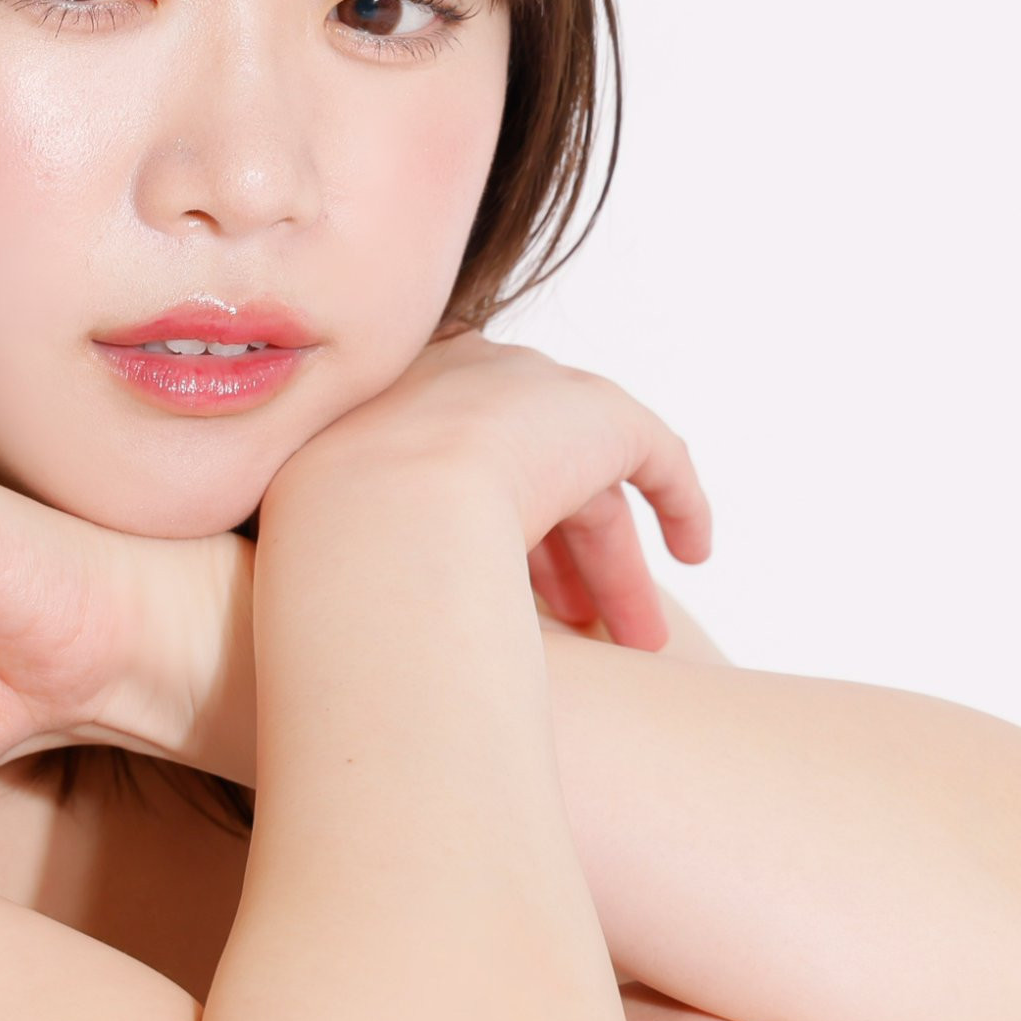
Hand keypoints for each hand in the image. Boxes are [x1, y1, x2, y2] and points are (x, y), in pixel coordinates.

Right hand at [280, 334, 713, 648]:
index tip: (497, 585)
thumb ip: (356, 552)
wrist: (379, 510)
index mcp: (391, 403)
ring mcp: (533, 392)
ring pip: (591, 483)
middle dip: (558, 559)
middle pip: (530, 472)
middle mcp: (466, 382)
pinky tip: (695, 550)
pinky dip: (680, 501)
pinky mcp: (600, 415)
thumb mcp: (325, 539)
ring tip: (637, 638)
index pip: (457, 461)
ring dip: (614, 564)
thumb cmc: (329, 547)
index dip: (484, 530)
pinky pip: (655, 455)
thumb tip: (344, 617)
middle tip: (577, 627)